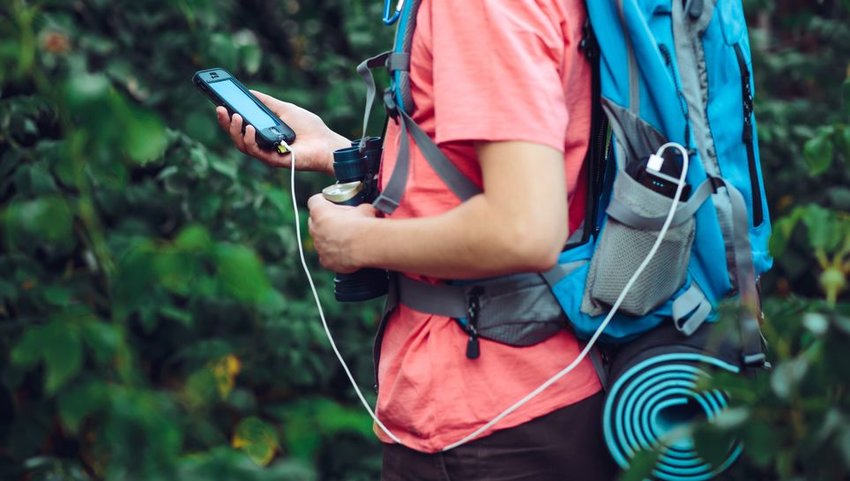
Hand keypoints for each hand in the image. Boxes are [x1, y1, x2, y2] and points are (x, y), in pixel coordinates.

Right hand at [216, 90, 349, 174]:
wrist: (326, 143)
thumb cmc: (310, 128)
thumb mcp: (285, 109)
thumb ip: (267, 103)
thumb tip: (249, 92)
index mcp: (263, 132)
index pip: (241, 126)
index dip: (228, 116)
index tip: (219, 103)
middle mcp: (262, 144)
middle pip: (237, 136)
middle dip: (226, 123)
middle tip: (220, 109)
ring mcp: (267, 153)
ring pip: (242, 145)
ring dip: (236, 130)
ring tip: (236, 116)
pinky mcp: (274, 160)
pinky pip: (256, 152)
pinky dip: (250, 140)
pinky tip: (250, 128)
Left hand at [307, 194, 376, 273]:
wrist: (366, 246)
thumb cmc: (363, 225)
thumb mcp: (364, 209)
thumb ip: (358, 208)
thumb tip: (366, 211)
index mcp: (320, 212)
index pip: (315, 201)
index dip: (322, 201)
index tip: (329, 202)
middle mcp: (315, 228)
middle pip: (315, 221)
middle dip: (325, 221)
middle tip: (340, 222)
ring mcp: (318, 246)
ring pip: (320, 240)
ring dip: (329, 239)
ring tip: (346, 240)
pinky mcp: (325, 260)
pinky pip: (326, 256)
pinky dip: (334, 255)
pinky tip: (346, 253)